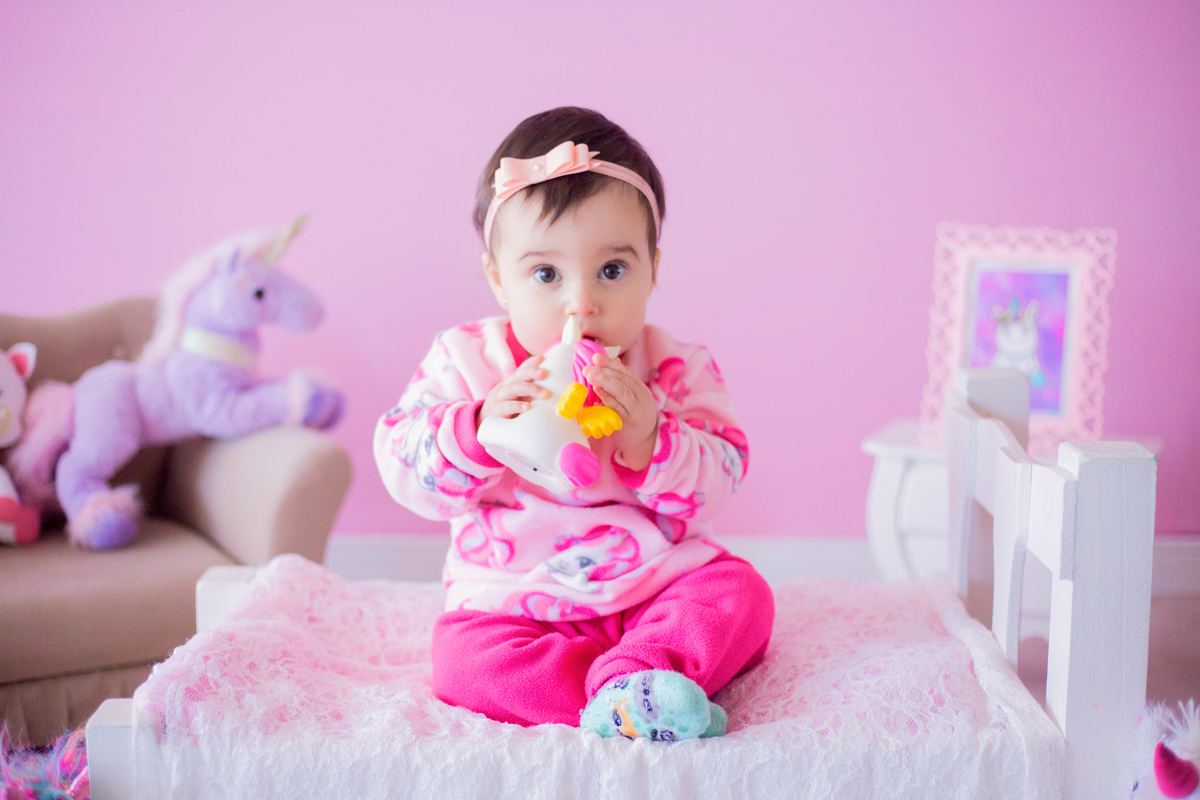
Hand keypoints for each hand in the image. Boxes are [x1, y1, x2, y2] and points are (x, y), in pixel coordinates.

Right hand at [478, 355, 549, 425]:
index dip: (530, 363)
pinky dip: (516, 406)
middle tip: (545, 373)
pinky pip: (505, 407)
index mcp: (511, 384)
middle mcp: (504, 388)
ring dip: (529, 389)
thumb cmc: (508, 411)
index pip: (520, 370)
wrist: (484, 425)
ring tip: (544, 393)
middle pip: (517, 377)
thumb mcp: (518, 400)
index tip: (542, 358)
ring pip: (512, 389)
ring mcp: (498, 399)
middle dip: (532, 373)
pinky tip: (527, 407)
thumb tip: (553, 391)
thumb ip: (531, 394)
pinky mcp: (495, 413)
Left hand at [583, 353, 657, 470]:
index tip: (595, 357)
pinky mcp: (629, 422)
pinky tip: (597, 391)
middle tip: (587, 368)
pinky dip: (606, 397)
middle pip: (622, 379)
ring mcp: (636, 410)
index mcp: (640, 389)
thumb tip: (613, 362)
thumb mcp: (633, 399)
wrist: (646, 442)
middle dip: (603, 371)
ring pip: (622, 391)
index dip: (610, 363)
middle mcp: (641, 397)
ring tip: (590, 376)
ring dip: (604, 381)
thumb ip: (623, 383)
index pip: (625, 372)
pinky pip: (617, 407)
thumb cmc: (634, 418)